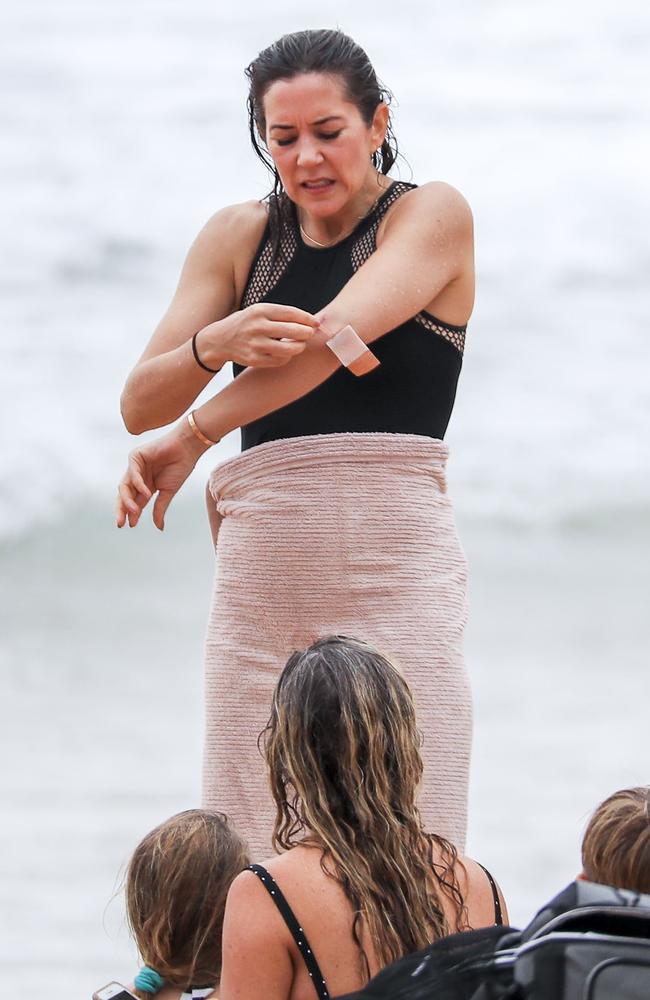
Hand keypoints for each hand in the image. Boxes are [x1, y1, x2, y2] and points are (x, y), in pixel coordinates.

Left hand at [116, 420, 208, 530]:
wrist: (187, 449)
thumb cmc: (180, 468)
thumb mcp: (168, 492)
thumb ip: (160, 508)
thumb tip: (159, 528)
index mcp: (146, 486)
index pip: (135, 502)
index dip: (132, 514)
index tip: (132, 526)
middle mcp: (138, 477)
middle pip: (125, 495)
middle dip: (122, 509)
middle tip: (121, 523)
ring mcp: (135, 467)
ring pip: (125, 486)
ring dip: (128, 500)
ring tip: (135, 511)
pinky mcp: (135, 457)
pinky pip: (133, 473)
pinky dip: (138, 484)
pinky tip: (147, 492)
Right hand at [196, 303, 319, 368]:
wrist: (220, 340)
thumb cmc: (246, 323)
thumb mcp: (258, 311)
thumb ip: (280, 314)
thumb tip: (310, 320)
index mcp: (260, 310)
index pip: (291, 313)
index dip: (307, 319)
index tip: (316, 323)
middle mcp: (257, 326)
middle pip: (293, 331)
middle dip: (306, 334)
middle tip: (310, 334)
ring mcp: (255, 344)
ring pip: (289, 349)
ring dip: (299, 347)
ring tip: (300, 345)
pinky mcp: (254, 359)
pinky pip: (280, 360)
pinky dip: (287, 357)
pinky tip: (286, 353)